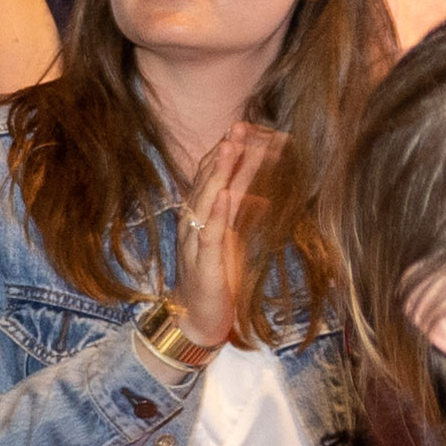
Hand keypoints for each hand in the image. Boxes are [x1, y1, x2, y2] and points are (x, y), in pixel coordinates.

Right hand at [174, 118, 282, 346]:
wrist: (197, 320)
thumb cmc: (216, 281)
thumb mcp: (230, 242)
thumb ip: (237, 216)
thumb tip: (254, 192)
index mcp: (199, 217)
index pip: (209, 176)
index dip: (226, 152)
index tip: (246, 128)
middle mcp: (192, 224)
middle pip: (206, 180)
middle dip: (224, 153)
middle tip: (240, 126)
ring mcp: (195, 242)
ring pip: (206, 200)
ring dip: (219, 172)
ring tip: (232, 147)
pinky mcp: (205, 263)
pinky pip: (210, 233)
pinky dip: (219, 212)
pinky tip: (228, 194)